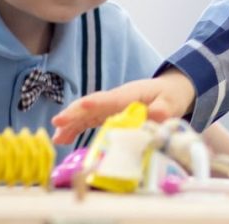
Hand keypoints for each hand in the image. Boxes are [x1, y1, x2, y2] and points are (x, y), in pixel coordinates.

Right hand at [51, 70, 195, 144]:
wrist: (170, 90)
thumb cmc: (170, 95)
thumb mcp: (171, 102)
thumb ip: (162, 110)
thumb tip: (154, 115)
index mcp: (129, 95)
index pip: (108, 99)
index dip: (93, 104)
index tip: (80, 108)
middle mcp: (115, 99)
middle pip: (91, 105)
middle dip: (74, 113)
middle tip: (57, 123)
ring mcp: (110, 106)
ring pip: (86, 113)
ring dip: (71, 124)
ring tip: (57, 138)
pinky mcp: (108, 113)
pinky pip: (89, 119)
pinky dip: (76, 127)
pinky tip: (63, 138)